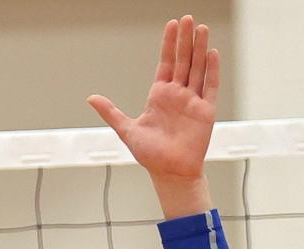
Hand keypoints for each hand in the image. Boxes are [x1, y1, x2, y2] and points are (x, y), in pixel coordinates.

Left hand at [87, 15, 217, 215]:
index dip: (168, 44)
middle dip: (184, 40)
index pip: (166, 63)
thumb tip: (91, 98)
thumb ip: (111, 112)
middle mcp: (177, 95)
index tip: (171, 25)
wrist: (170, 174)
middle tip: (187, 19)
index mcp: (160, 96)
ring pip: (197, 69)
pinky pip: (210, 87)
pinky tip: (211, 53)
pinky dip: (211, 70)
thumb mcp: (127, 131)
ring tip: (200, 29)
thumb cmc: (151, 156)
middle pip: (183, 61)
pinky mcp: (205, 112)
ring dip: (199, 49)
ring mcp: (192, 102)